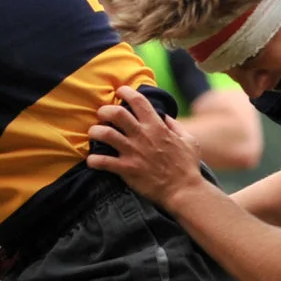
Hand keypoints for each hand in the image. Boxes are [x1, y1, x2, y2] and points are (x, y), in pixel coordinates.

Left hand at [86, 87, 203, 207]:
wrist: (183, 190)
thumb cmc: (187, 165)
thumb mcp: (188, 140)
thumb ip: (174, 126)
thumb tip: (164, 115)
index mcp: (157, 126)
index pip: (138, 101)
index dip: (126, 92)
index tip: (119, 91)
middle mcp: (142, 136)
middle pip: (116, 114)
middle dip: (105, 110)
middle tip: (101, 114)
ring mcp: (133, 152)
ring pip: (105, 134)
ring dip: (95, 131)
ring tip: (93, 133)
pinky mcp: (127, 169)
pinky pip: (103, 162)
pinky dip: (93, 160)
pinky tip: (91, 159)